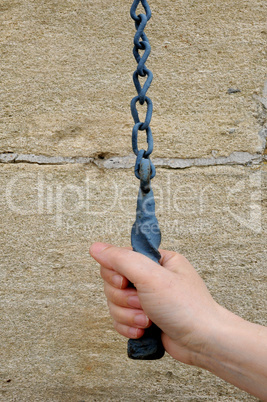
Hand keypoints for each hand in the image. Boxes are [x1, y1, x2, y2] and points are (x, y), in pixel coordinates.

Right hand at [89, 242, 221, 364]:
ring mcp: (146, 298)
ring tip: (147, 319)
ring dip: (128, 314)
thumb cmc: (186, 306)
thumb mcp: (151, 276)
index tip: (125, 283)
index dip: (116, 274)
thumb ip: (121, 259)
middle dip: (125, 298)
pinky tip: (144, 330)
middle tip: (143, 302)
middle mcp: (150, 277)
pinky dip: (129, 326)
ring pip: (115, 303)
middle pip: (113, 283)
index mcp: (155, 260)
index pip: (118, 258)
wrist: (203, 342)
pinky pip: (120, 319)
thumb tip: (96, 247)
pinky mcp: (143, 317)